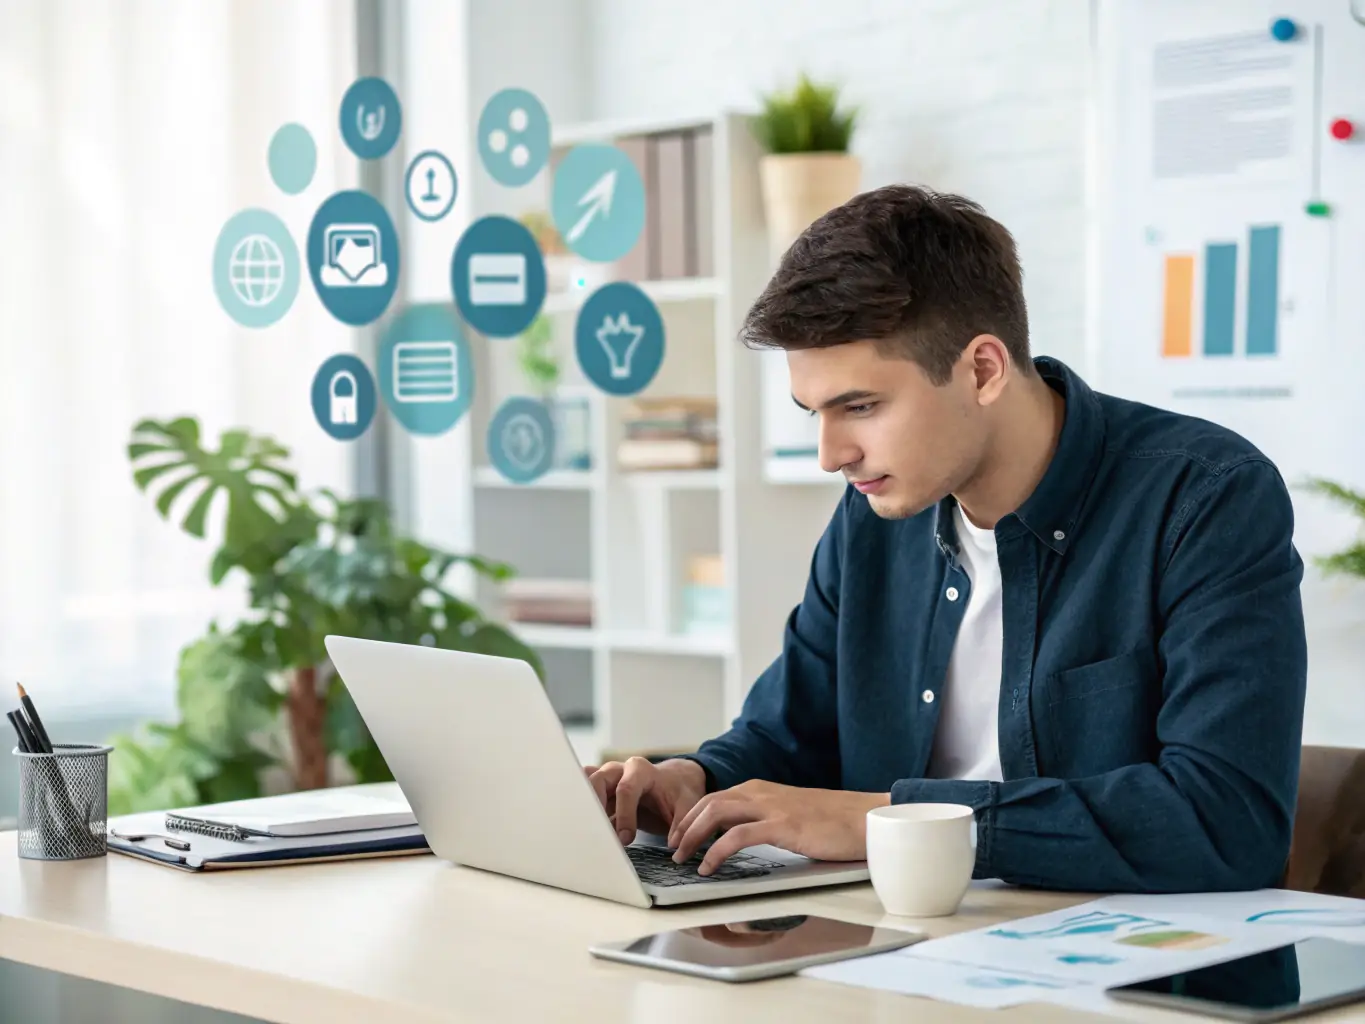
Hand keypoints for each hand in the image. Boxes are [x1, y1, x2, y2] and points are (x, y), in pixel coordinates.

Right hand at [583, 757, 706, 844]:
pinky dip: (582, 811)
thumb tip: (673, 845)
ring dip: (585, 808)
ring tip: (587, 833)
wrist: (674, 784)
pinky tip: (583, 830)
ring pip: (586, 786)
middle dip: (596, 807)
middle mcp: (619, 771)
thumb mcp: (688, 805)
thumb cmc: (679, 793)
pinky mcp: (601, 794)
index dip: (624, 815)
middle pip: (598, 781)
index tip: (626, 839)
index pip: (626, 789)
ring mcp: (607, 781)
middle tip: (599, 834)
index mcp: (641, 770)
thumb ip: (682, 823)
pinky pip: (584, 797)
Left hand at [667, 780, 890, 875]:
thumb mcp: (792, 815)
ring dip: (692, 836)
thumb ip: (768, 820)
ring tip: (681, 858)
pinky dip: (715, 851)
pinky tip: (707, 867)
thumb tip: (746, 838)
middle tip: (671, 848)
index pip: (714, 798)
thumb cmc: (834, 821)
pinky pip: (736, 837)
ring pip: (715, 814)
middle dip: (683, 826)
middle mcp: (761, 792)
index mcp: (762, 789)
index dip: (691, 817)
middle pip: (707, 803)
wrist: (866, 818)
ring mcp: (771, 807)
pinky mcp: (781, 825)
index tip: (679, 836)